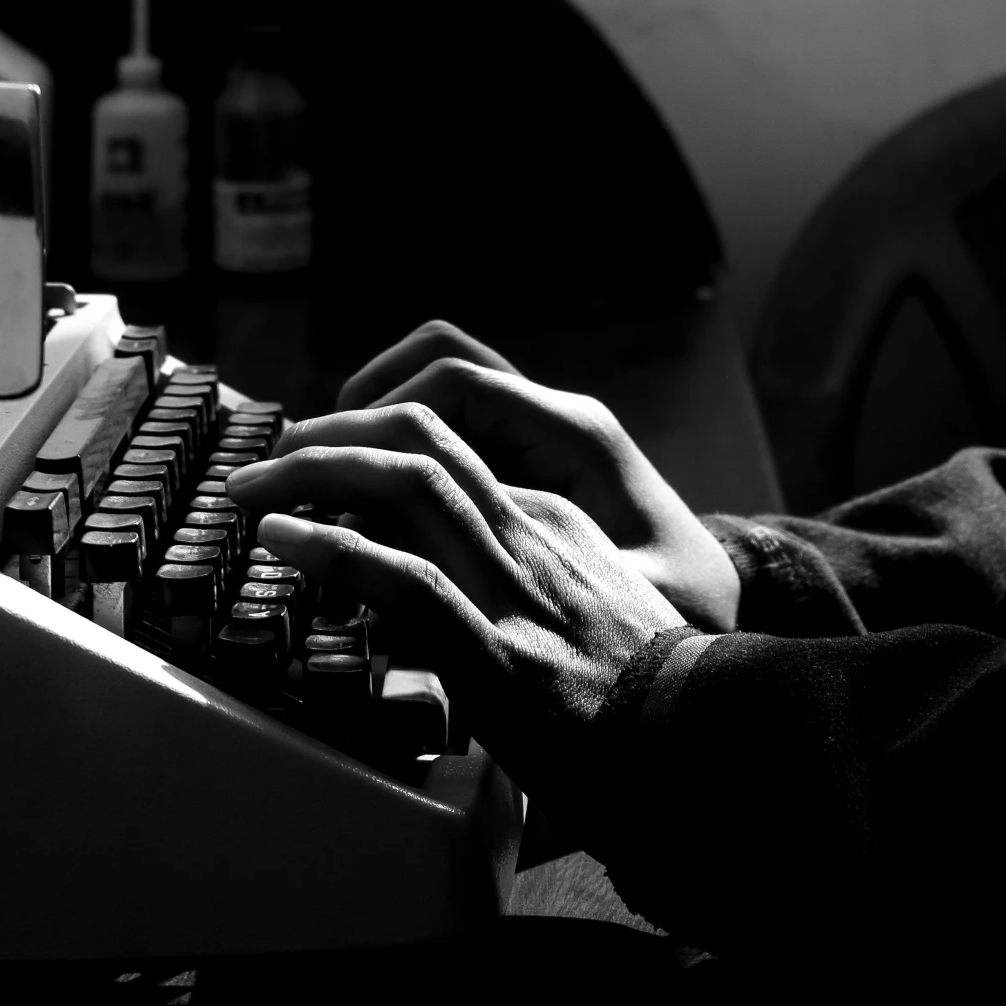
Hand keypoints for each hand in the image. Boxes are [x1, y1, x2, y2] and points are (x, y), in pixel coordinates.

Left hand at [226, 402, 685, 825]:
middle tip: (267, 461)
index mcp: (550, 521)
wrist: (708, 749)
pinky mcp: (500, 651)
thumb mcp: (584, 613)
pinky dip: (333, 550)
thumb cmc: (644, 702)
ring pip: (406, 482)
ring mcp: (515, 586)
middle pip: (418, 437)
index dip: (365, 450)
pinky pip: (405, 577)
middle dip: (330, 434)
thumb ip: (520, 587)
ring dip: (313, 472)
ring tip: (253, 490)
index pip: (443, 453)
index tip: (311, 473)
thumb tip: (429, 599)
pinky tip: (284, 542)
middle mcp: (530, 532)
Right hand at [334, 322, 738, 631]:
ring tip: (315, 468)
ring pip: (440, 383)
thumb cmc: (684, 617)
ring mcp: (540, 436)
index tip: (316, 460)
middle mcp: (555, 418)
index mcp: (577, 436)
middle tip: (290, 461)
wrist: (715, 640)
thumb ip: (532, 597)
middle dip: (357, 407)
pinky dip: (399, 441)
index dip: (377, 414)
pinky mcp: (527, 466)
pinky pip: (451, 427)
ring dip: (374, 412)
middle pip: (438, 366)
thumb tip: (433, 606)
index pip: (457, 384)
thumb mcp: (632, 605)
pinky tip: (362, 498)